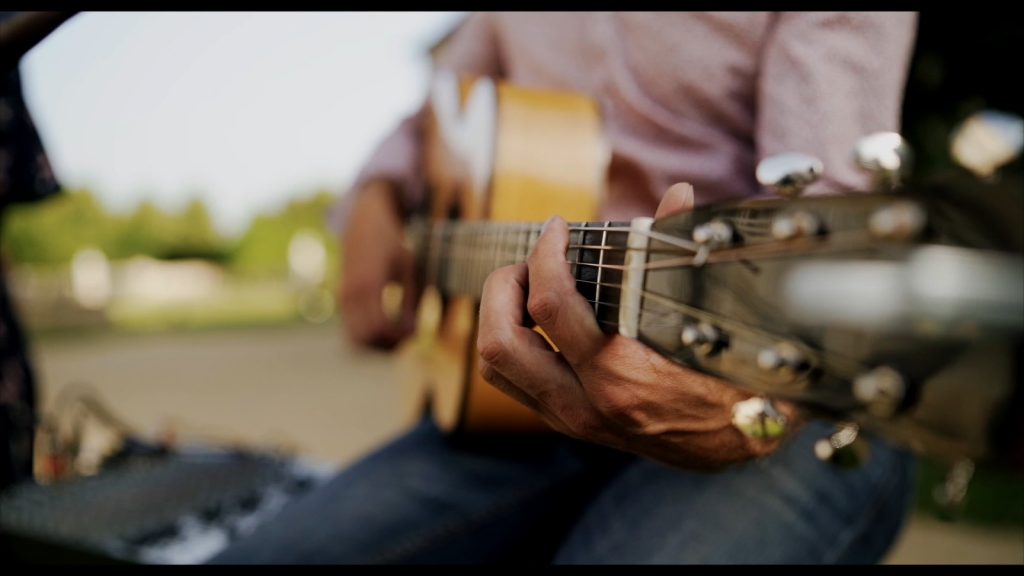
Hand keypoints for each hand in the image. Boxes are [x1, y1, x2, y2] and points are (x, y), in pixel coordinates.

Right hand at [338, 180, 418, 349]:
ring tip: (400, 332)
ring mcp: (343, 298)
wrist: (362, 221)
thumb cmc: (391, 241)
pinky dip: (369, 336)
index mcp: (369, 284)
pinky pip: (351, 330)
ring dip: (378, 344)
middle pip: (365, 340)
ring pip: (354, 340)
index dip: (400, 335)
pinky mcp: (342, 301)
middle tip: (410, 334)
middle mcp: (351, 294)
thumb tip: (414, 330)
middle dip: (389, 345)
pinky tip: (388, 325)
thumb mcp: (408, 265)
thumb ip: (411, 297)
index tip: (418, 329)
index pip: (380, 326)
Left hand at [477, 183, 801, 469]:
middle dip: (503, 286)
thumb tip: (678, 194)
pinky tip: (539, 314)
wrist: (738, 444)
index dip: (544, 252)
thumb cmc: (731, 374)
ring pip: (495, 364)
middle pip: (499, 340)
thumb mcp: (711, 313)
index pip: (548, 303)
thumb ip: (682, 250)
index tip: (557, 227)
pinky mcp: (567, 422)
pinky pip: (513, 380)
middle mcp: (586, 402)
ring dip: (498, 314)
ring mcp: (571, 418)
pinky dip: (513, 340)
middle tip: (531, 261)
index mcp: (621, 372)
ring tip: (528, 284)